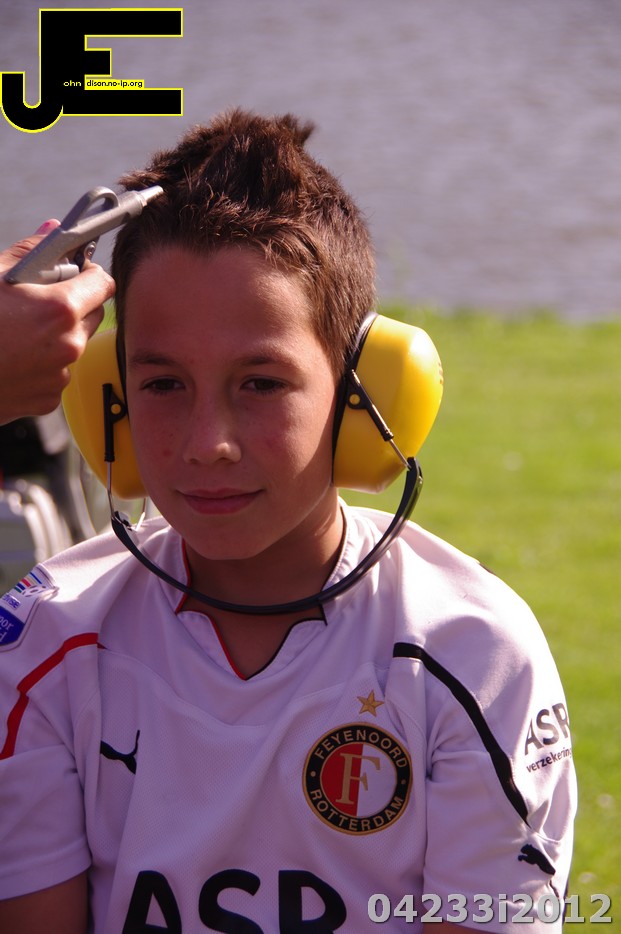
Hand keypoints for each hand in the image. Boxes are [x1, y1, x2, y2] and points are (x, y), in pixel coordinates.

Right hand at [0, 221, 115, 424]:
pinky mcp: (49, 400)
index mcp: (60, 309)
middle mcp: (69, 345)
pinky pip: (57, 374)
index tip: (75, 272)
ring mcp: (60, 376)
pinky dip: (42, 365)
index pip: (103, 284)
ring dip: (57, 336)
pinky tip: (13, 359)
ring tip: (18, 333)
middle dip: (74, 304)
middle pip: (93, 315)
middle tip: (40, 301)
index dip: (89, 273)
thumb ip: (30, 252)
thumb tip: (54, 230)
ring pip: (73, 345)